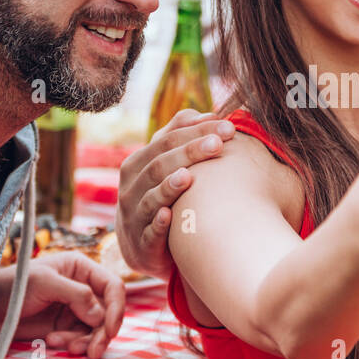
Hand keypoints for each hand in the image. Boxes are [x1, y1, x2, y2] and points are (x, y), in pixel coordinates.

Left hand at [0, 251, 126, 358]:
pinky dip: (73, 344)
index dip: (117, 308)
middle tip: (93, 351)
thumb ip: (76, 295)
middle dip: (102, 332)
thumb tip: (101, 316)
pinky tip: (52, 342)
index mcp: (81, 268)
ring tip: (66, 347)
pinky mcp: (64, 327)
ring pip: (97, 329)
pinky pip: (81, 339)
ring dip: (86, 341)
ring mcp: (74, 309)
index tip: (109, 329)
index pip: (113, 286)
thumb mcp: (43, 283)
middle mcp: (82, 287)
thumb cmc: (10, 287)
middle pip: (109, 312)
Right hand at [116, 109, 235, 279]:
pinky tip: (168, 216)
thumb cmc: (160, 197)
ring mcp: (134, 217)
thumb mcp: (165, 166)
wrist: (142, 246)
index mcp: (137, 164)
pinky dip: (157, 224)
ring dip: (169, 187)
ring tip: (189, 176)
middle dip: (189, 152)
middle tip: (218, 144)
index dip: (196, 131)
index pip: (166, 140)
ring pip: (150, 198)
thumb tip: (209, 113)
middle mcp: (131, 188)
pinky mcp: (142, 245)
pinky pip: (148, 233)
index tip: (228, 127)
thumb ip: (181, 138)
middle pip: (158, 165)